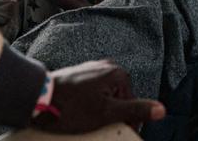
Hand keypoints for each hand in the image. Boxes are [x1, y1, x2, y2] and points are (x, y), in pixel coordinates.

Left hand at [36, 61, 164, 132]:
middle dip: (111, 116)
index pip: (132, 103)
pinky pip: (92, 95)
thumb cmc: (70, 106)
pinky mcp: (79, 76)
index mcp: (117, 73)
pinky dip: (88, 106)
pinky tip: (78, 114)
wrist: (37, 98)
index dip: (126, 122)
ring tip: (84, 120)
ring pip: (104, 98)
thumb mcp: (106, 113)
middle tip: (97, 127)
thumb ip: (135, 110)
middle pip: (118, 100)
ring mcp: (91, 70)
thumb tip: (161, 109)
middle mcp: (105, 67)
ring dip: (99, 112)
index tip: (115, 131)